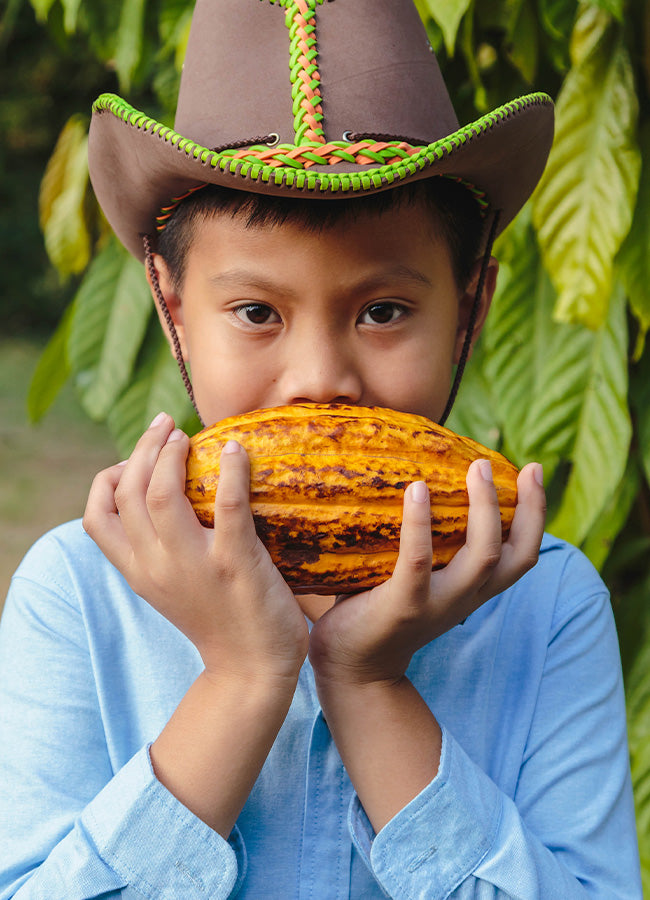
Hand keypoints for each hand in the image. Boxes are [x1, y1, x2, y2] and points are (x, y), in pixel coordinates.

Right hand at [83, 413, 308, 681]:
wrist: (252, 669)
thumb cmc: (218, 618)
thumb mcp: (171, 586)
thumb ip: (157, 549)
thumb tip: (165, 495)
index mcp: (138, 571)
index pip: (96, 517)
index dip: (107, 477)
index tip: (132, 458)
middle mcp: (156, 566)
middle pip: (129, 492)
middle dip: (143, 449)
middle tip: (165, 425)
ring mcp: (194, 564)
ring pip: (162, 493)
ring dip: (171, 454)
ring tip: (186, 436)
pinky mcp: (235, 563)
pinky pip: (228, 505)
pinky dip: (229, 471)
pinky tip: (235, 451)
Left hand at [309, 460, 545, 686]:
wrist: (353, 665)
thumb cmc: (380, 605)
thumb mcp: (419, 576)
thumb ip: (431, 543)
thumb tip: (422, 479)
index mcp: (474, 589)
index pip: (523, 554)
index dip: (536, 513)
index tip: (533, 471)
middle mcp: (466, 597)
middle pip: (516, 554)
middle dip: (525, 507)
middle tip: (506, 465)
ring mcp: (438, 604)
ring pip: (483, 556)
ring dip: (485, 509)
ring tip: (475, 469)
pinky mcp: (404, 605)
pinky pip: (418, 561)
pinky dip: (420, 524)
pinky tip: (416, 489)